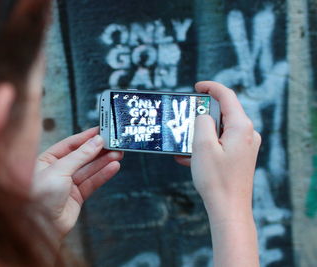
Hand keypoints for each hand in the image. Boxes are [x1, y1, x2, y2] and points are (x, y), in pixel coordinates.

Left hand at [32, 127, 122, 239]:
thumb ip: (80, 155)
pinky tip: (113, 166)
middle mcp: (56, 171)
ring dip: (104, 161)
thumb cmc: (38, 196)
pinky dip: (103, 175)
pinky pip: (91, 183)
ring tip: (118, 153)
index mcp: (45, 160)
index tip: (101, 131)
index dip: (85, 137)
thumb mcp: (59, 169)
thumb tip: (96, 141)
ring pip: (88, 170)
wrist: (38, 227)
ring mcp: (66, 185)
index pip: (69, 144)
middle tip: (113, 142)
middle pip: (81, 156)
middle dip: (98, 150)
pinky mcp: (76, 198)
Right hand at [175, 81, 260, 221]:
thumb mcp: (202, 145)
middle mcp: (247, 134)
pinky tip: (188, 157)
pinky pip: (221, 143)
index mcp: (240, 126)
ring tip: (183, 142)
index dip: (211, 87)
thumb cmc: (216, 178)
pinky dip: (205, 146)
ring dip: (201, 133)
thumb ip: (202, 122)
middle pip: (224, 112)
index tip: (197, 86)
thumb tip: (203, 116)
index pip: (227, 96)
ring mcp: (245, 146)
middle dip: (202, 113)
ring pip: (220, 129)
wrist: (229, 208)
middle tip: (185, 117)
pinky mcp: (240, 157)